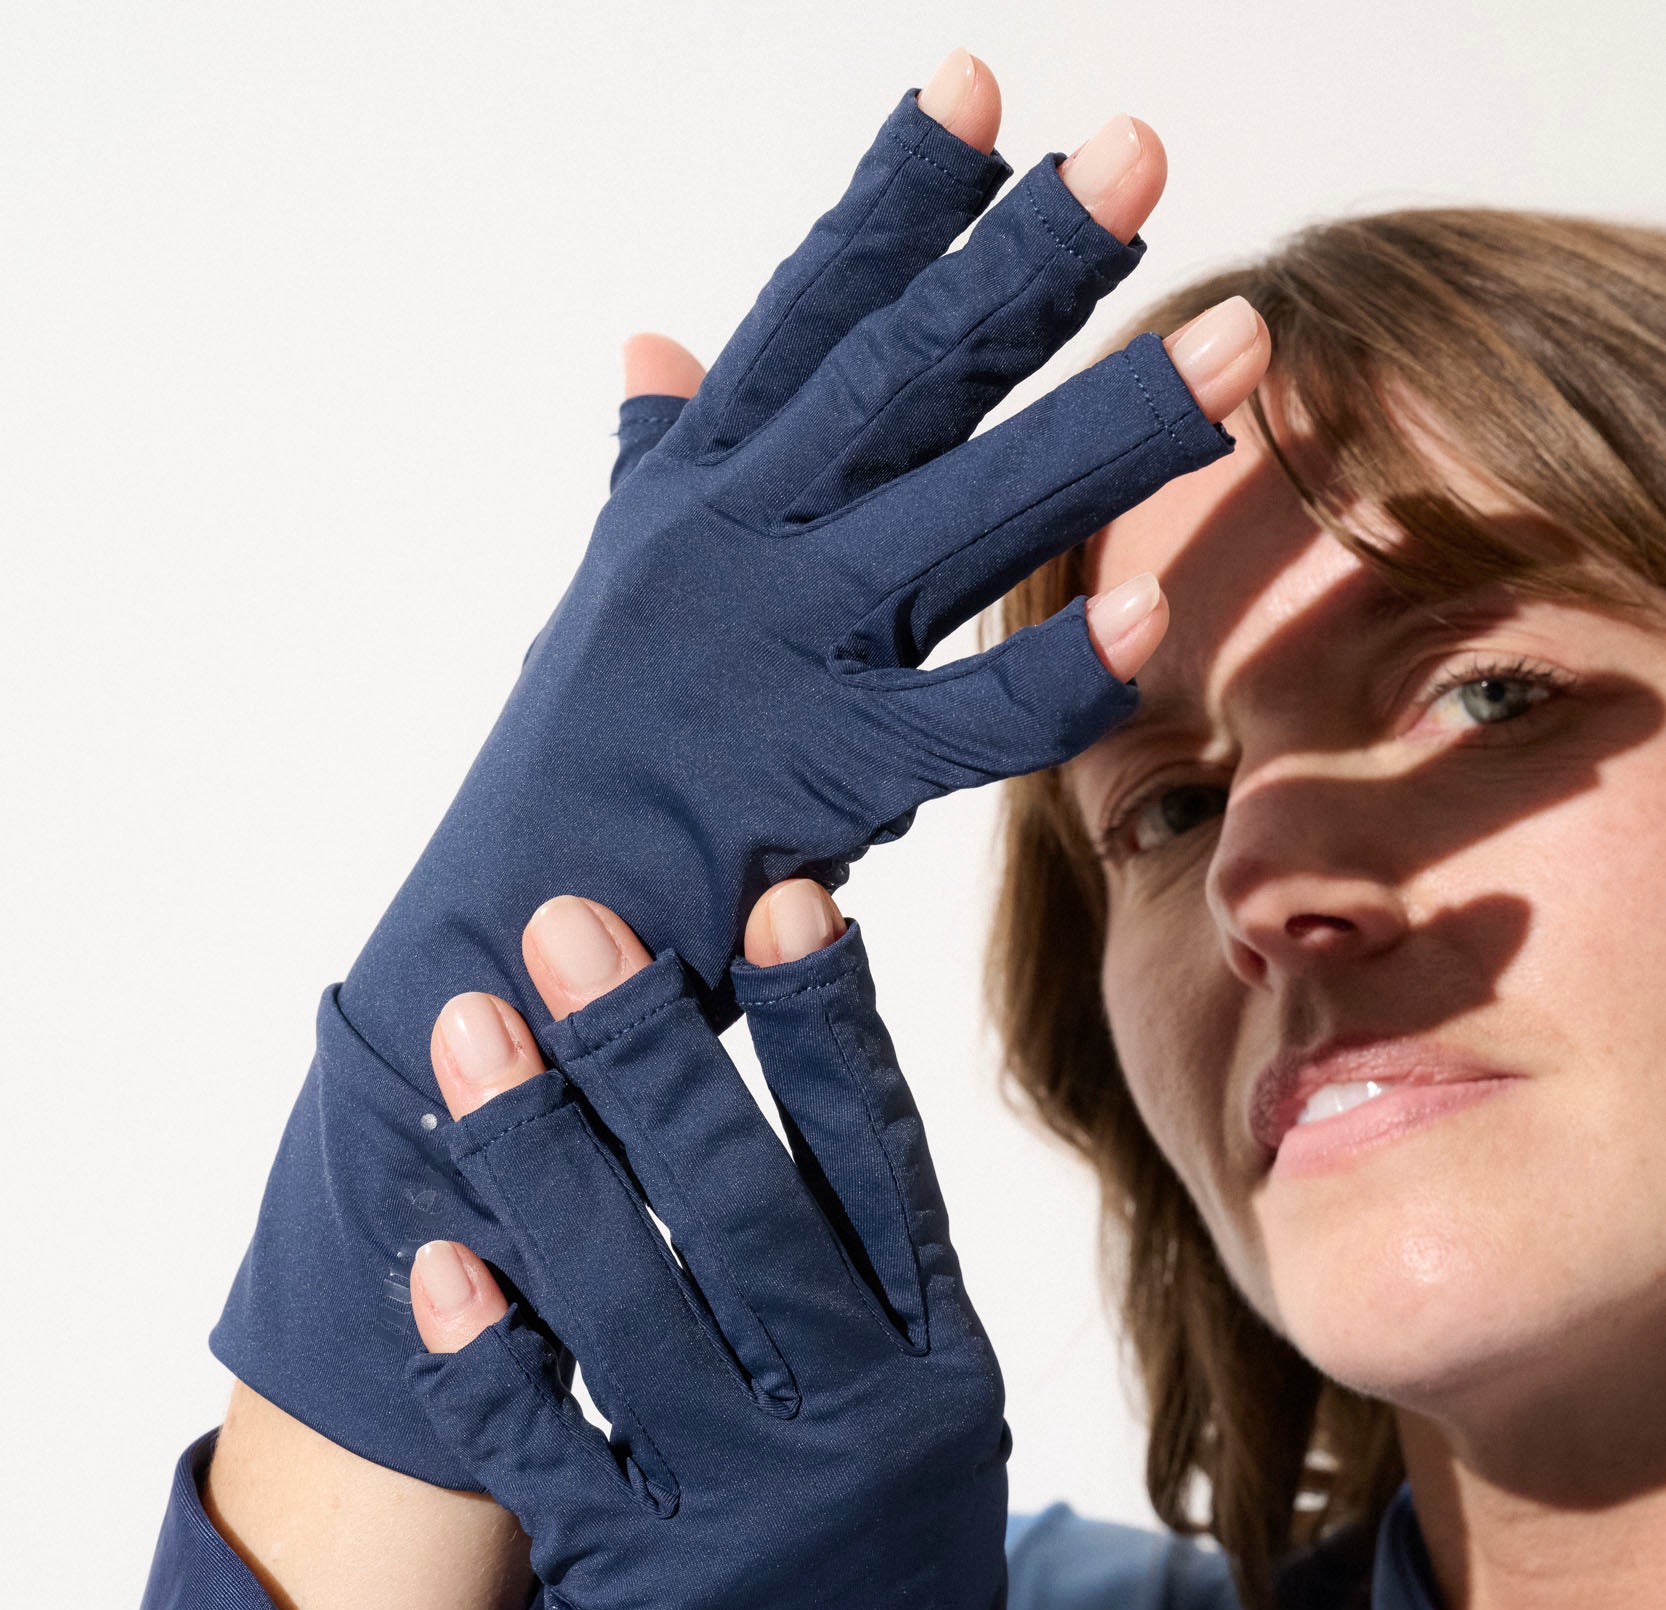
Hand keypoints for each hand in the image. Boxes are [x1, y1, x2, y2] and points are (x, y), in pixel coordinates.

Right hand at [214, 56, 1269, 1491]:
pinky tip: (1140, 622)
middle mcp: (732, 546)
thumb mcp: (609, 598)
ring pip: (951, 517)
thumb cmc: (570, 792)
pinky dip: (1042, 683)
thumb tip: (659, 345)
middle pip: (894, 374)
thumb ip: (655, 468)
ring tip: (1234, 350)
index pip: (802, 319)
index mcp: (697, 501)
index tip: (978, 86)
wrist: (491, 962)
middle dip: (1020, 261)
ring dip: (1098, 429)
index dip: (890, 203)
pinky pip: (950, 730)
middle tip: (1138, 145)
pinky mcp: (800, 780)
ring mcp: (766, 655)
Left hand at [401, 879, 1061, 1609]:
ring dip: (539, 1158)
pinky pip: (544, 1450)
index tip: (775, 900)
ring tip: (470, 1034)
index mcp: (937, 1369)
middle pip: (742, 1210)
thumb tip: (787, 1088)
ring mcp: (744, 1508)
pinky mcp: (642, 1586)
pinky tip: (431, 1258)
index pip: (883, 1171)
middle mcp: (851, 1424)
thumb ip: (869, 1282)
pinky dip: (483, 1357)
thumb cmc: (886, 1584)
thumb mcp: (930, 1425)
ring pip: (629, 1305)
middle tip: (566, 924)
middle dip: (650, 1054)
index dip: (829, 1033)